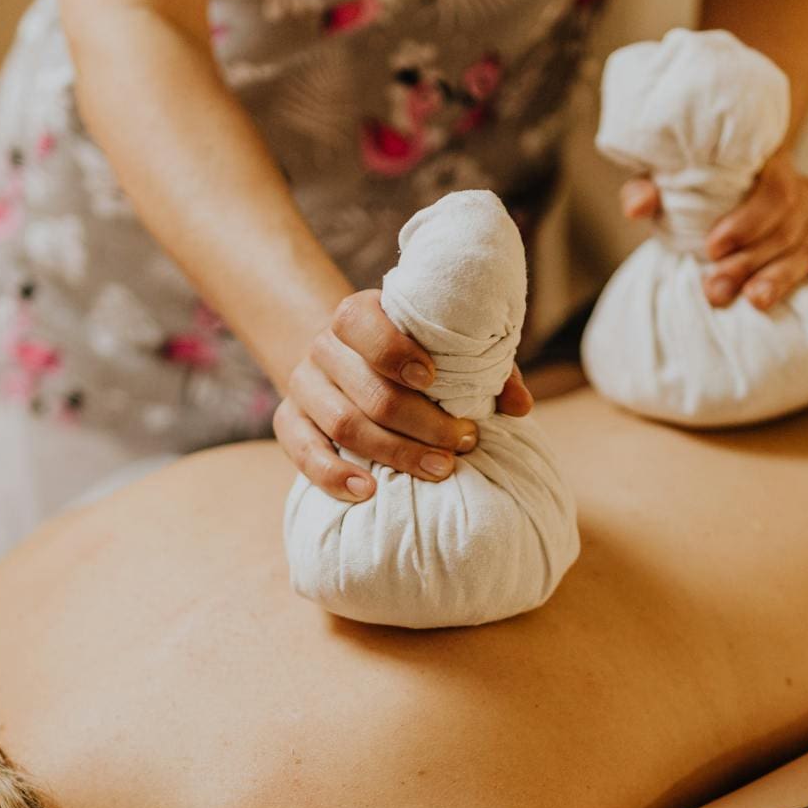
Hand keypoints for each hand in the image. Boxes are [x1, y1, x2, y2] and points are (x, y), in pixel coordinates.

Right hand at [273, 288, 532, 502]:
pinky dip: (332, 475)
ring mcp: (303, 385)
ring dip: (395, 451)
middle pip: (368, 390)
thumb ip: (485, 369)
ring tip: (439, 470)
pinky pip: (303, 452)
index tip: (433, 379)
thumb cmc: (410, 356)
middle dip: (421, 422)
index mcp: (357, 316)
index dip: (396, 352)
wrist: (345, 362)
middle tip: (464, 442)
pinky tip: (367, 492)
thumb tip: (519, 407)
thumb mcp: (444, 349)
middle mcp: (324, 347)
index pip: (362, 324)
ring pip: (342, 423)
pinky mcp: (289, 422)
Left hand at [619, 148, 807, 309]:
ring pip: (807, 248)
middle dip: (751, 262)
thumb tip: (637, 207)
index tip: (711, 248)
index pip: (774, 190)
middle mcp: (801, 188)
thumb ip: (646, 188)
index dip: (747, 222)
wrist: (720, 194)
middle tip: (716, 290)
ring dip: (781, 277)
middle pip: (787, 227)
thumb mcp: (665, 182)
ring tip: (754, 301)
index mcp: (769, 162)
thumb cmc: (693, 189)